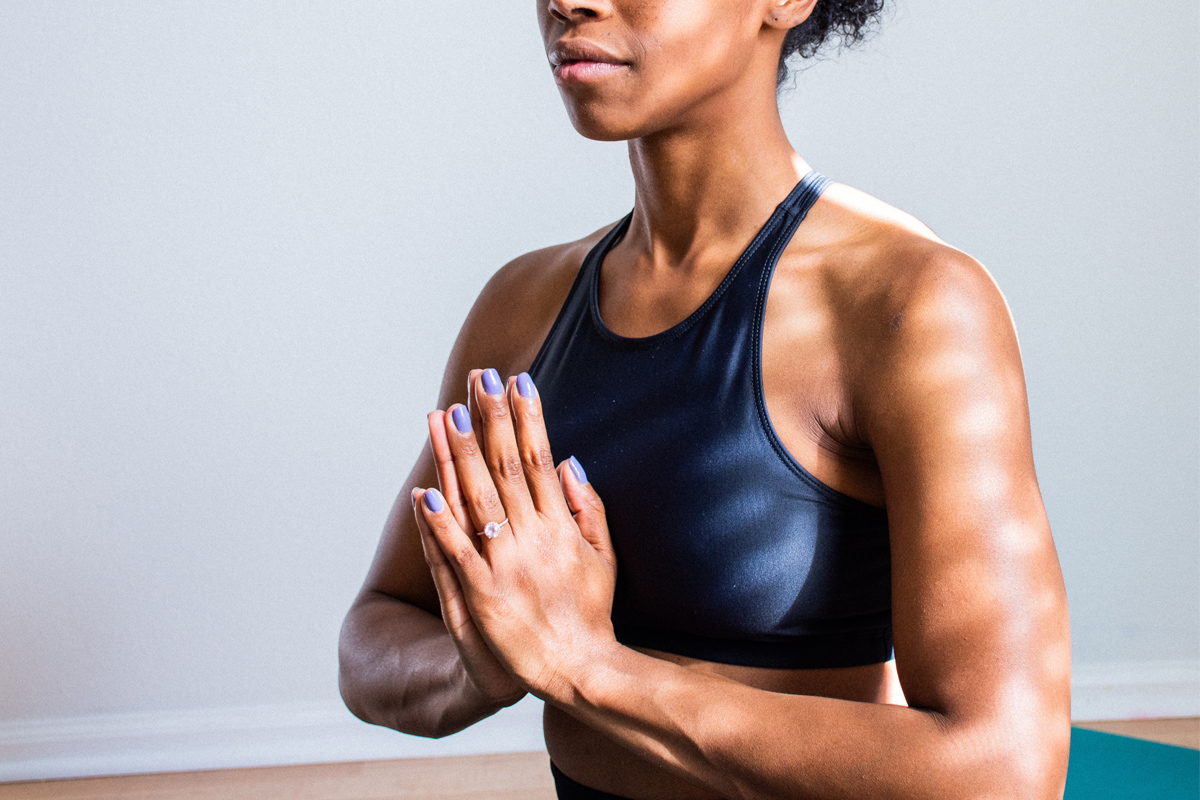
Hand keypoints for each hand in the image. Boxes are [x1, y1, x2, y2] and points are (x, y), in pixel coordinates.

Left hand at [418, 368, 617, 702]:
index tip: (517, 380)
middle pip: (506, 468)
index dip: (527, 417)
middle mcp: (535, 538)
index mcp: (562, 526)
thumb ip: (589, 509)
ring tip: (447, 415)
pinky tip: (425, 491)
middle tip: (479, 378)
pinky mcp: (484, 596)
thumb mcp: (604, 557)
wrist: (581, 670)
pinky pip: (457, 554)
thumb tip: (569, 463)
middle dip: (492, 419)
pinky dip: (440, 524)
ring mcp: (507, 566)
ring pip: (478, 501)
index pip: (539, 459)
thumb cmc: (590, 614)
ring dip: (461, 456)